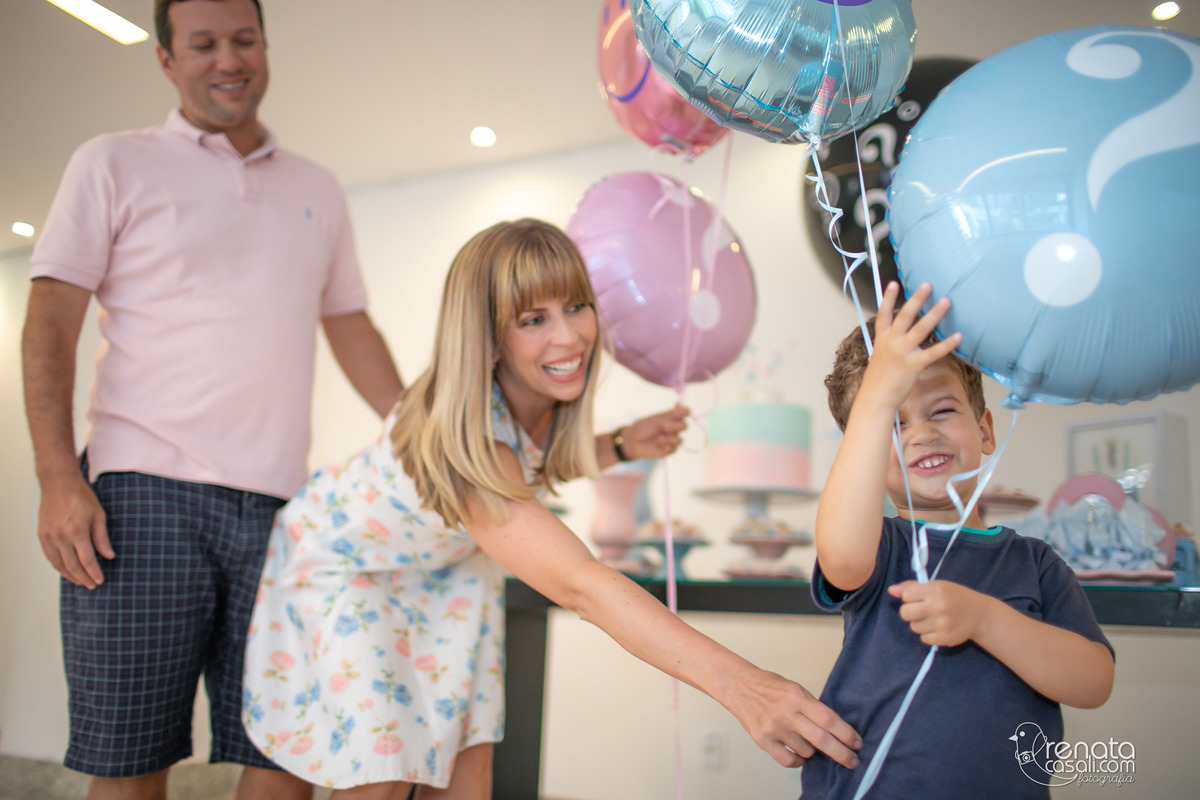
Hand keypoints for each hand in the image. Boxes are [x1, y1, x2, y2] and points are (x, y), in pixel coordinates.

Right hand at [37, 472, 112, 588]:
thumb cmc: (81, 497)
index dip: (94, 573)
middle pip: (72, 566)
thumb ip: (102, 538)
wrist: (58, 483)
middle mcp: (61, 536)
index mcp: (77, 531)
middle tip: (92, 585)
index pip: (87, 560)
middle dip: (84, 578)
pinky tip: (67, 570)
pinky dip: (59, 566)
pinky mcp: (42, 535)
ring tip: (81, 581)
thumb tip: (109, 556)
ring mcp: (49, 537)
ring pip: (59, 564)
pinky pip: (50, 557)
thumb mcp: (98, 515)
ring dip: (70, 576)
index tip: (100, 581)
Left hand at [620, 403, 688, 459]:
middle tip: (665, 427)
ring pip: (680, 440)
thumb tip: (679, 403)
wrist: (633, 440)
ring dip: (671, 439)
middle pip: (684, 426)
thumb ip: (669, 414)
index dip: (685, 412)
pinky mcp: (669, 450)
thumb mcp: (656, 419)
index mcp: (672, 418)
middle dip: (676, 426)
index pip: (685, 413)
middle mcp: (674, 428)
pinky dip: (668, 447)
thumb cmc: (644, 427)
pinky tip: (661, 446)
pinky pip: (674, 449)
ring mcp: (672, 439)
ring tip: (659, 439)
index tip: (676, 413)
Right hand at [727, 668, 861, 768]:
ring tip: (808, 741)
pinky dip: (798, 761)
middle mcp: (786, 713)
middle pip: (822, 740)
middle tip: (853, 761)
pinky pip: (788, 760)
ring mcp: (773, 728)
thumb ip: (813, 708)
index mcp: (797, 697)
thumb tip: (835, 730)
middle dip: (842, 754)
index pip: (829, 719)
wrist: (738, 686)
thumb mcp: (795, 689)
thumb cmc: (768, 686)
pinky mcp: (762, 740)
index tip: (857, 743)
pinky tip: (799, 754)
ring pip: (806, 752)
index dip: (846, 734)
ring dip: (813, 751)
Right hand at [858, 281, 961, 410]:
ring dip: (934, 314)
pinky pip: (933, 352)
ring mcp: (903, 353)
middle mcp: (892, 343)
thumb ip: (888, 347)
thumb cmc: (878, 380)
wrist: (876, 399)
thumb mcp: (879, 358)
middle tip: (927, 285)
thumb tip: (893, 342)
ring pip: (920, 329)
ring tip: (946, 301)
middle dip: (916, 299)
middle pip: (905, 316)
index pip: (883, 314)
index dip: (888, 299)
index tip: (893, 283)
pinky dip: (946, 344)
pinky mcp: (914, 365)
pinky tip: (958, 336)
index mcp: (882, 340)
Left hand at [888, 579, 993, 646]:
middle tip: (922, 610)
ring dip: (920, 624)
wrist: (979, 614)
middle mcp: (938, 607)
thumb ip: (912, 587)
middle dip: (910, 612)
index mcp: (935, 590)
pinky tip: (938, 628)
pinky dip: (928, 635)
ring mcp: (942, 624)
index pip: (906, 595)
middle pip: (905, 613)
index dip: (910, 597)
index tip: (919, 598)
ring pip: (914, 627)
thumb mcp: (937, 586)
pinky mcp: (945, 638)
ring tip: (933, 619)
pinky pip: (924, 639)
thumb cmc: (955, 596)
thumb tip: (891, 590)